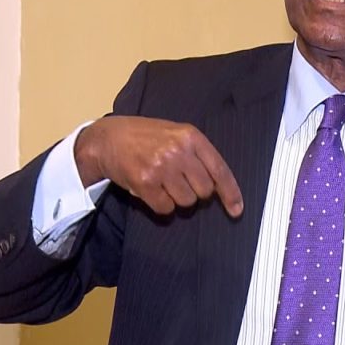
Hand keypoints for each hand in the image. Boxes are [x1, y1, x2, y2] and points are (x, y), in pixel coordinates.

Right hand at [73, 116, 242, 217]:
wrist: (108, 138)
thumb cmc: (144, 137)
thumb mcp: (175, 134)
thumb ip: (197, 154)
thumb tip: (218, 186)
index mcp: (191, 136)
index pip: (219, 170)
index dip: (230, 193)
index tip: (237, 210)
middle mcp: (179, 151)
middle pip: (204, 191)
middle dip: (194, 192)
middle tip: (178, 181)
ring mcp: (162, 167)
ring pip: (186, 202)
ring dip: (176, 198)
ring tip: (162, 182)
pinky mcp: (145, 182)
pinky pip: (165, 208)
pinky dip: (160, 204)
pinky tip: (151, 189)